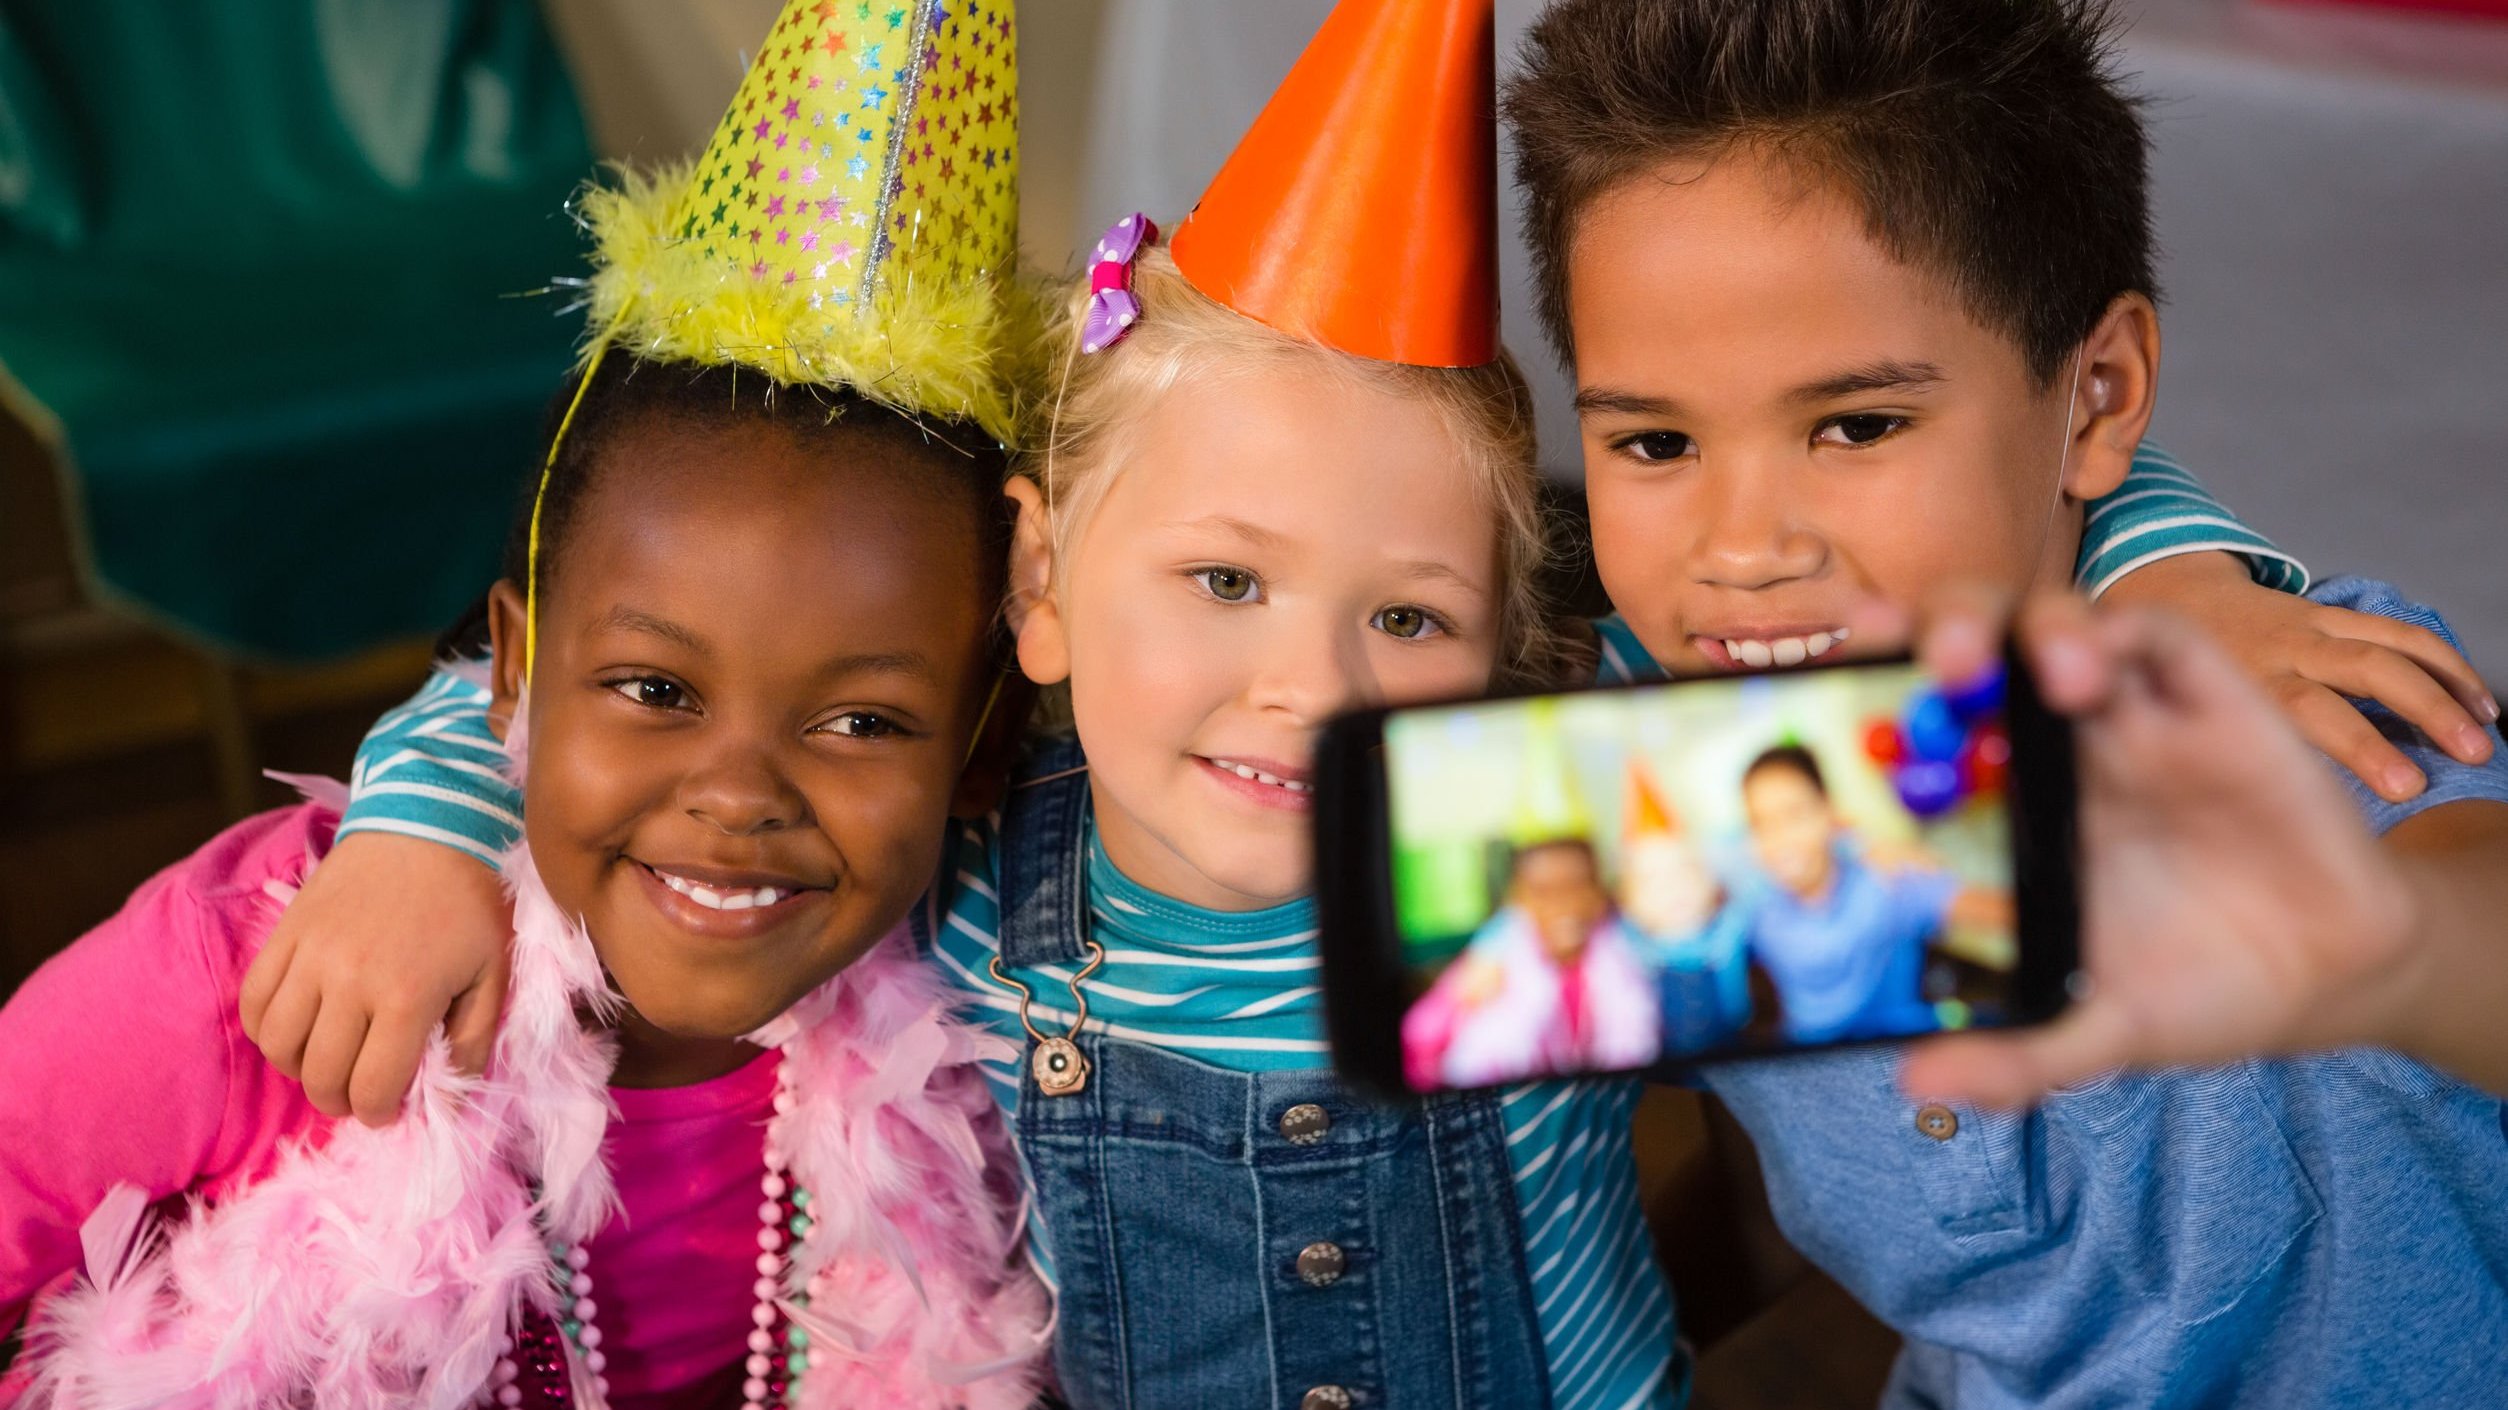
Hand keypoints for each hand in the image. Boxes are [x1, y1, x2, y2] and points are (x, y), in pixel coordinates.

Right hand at [238, 832, 512, 1125]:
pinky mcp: (283, 935)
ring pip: (278, 1046)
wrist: (429, 825)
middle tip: (359, 1091)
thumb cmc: (469, 903)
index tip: (388, 1108)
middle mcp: (349, 981)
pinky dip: (267, 1029)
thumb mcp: (492, 973)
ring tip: (328, 1059)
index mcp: (407, 995)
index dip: (379, 1113)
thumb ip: (472, 1041)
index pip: (372, 1088)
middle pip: (320, 1076)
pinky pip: (253, 1003)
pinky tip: (298, 1028)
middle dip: (339, 1099)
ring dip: (300, 1068)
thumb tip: (450, 1101)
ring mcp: (309, 957)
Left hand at [1895, 590, 2422, 1107]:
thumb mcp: (2095, 1031)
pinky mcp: (2211, 703)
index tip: (1809, 684)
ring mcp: (2130, 716)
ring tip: (1979, 665)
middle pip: (1973, 645)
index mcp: (2008, 807)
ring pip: (2049, 620)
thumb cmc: (2192, 987)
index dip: (1868, 689)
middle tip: (1899, 662)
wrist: (2330, 978)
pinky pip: (2152, 635)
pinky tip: (2083, 673)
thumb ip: (2014, 1058)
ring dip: (2009, 625)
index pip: (1919, 722)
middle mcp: (2055, 746)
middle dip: (1926, 630)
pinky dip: (2111, 635)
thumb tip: (1917, 1085)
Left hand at [2100, 552, 2496, 801]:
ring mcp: (2309, 629)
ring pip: (2389, 650)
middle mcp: (2279, 652)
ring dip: (2444, 691)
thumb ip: (2189, 751)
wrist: (2162, 596)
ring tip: (2484, 739)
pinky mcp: (2330, 616)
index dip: (2361, 746)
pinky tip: (2481, 704)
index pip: (2309, 712)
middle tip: (2463, 763)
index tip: (2407, 790)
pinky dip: (2444, 664)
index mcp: (2236, 683)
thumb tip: (2231, 817)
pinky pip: (2397, 633)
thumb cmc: (2162, 683)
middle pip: (2361, 674)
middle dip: (2419, 713)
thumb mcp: (2163, 714)